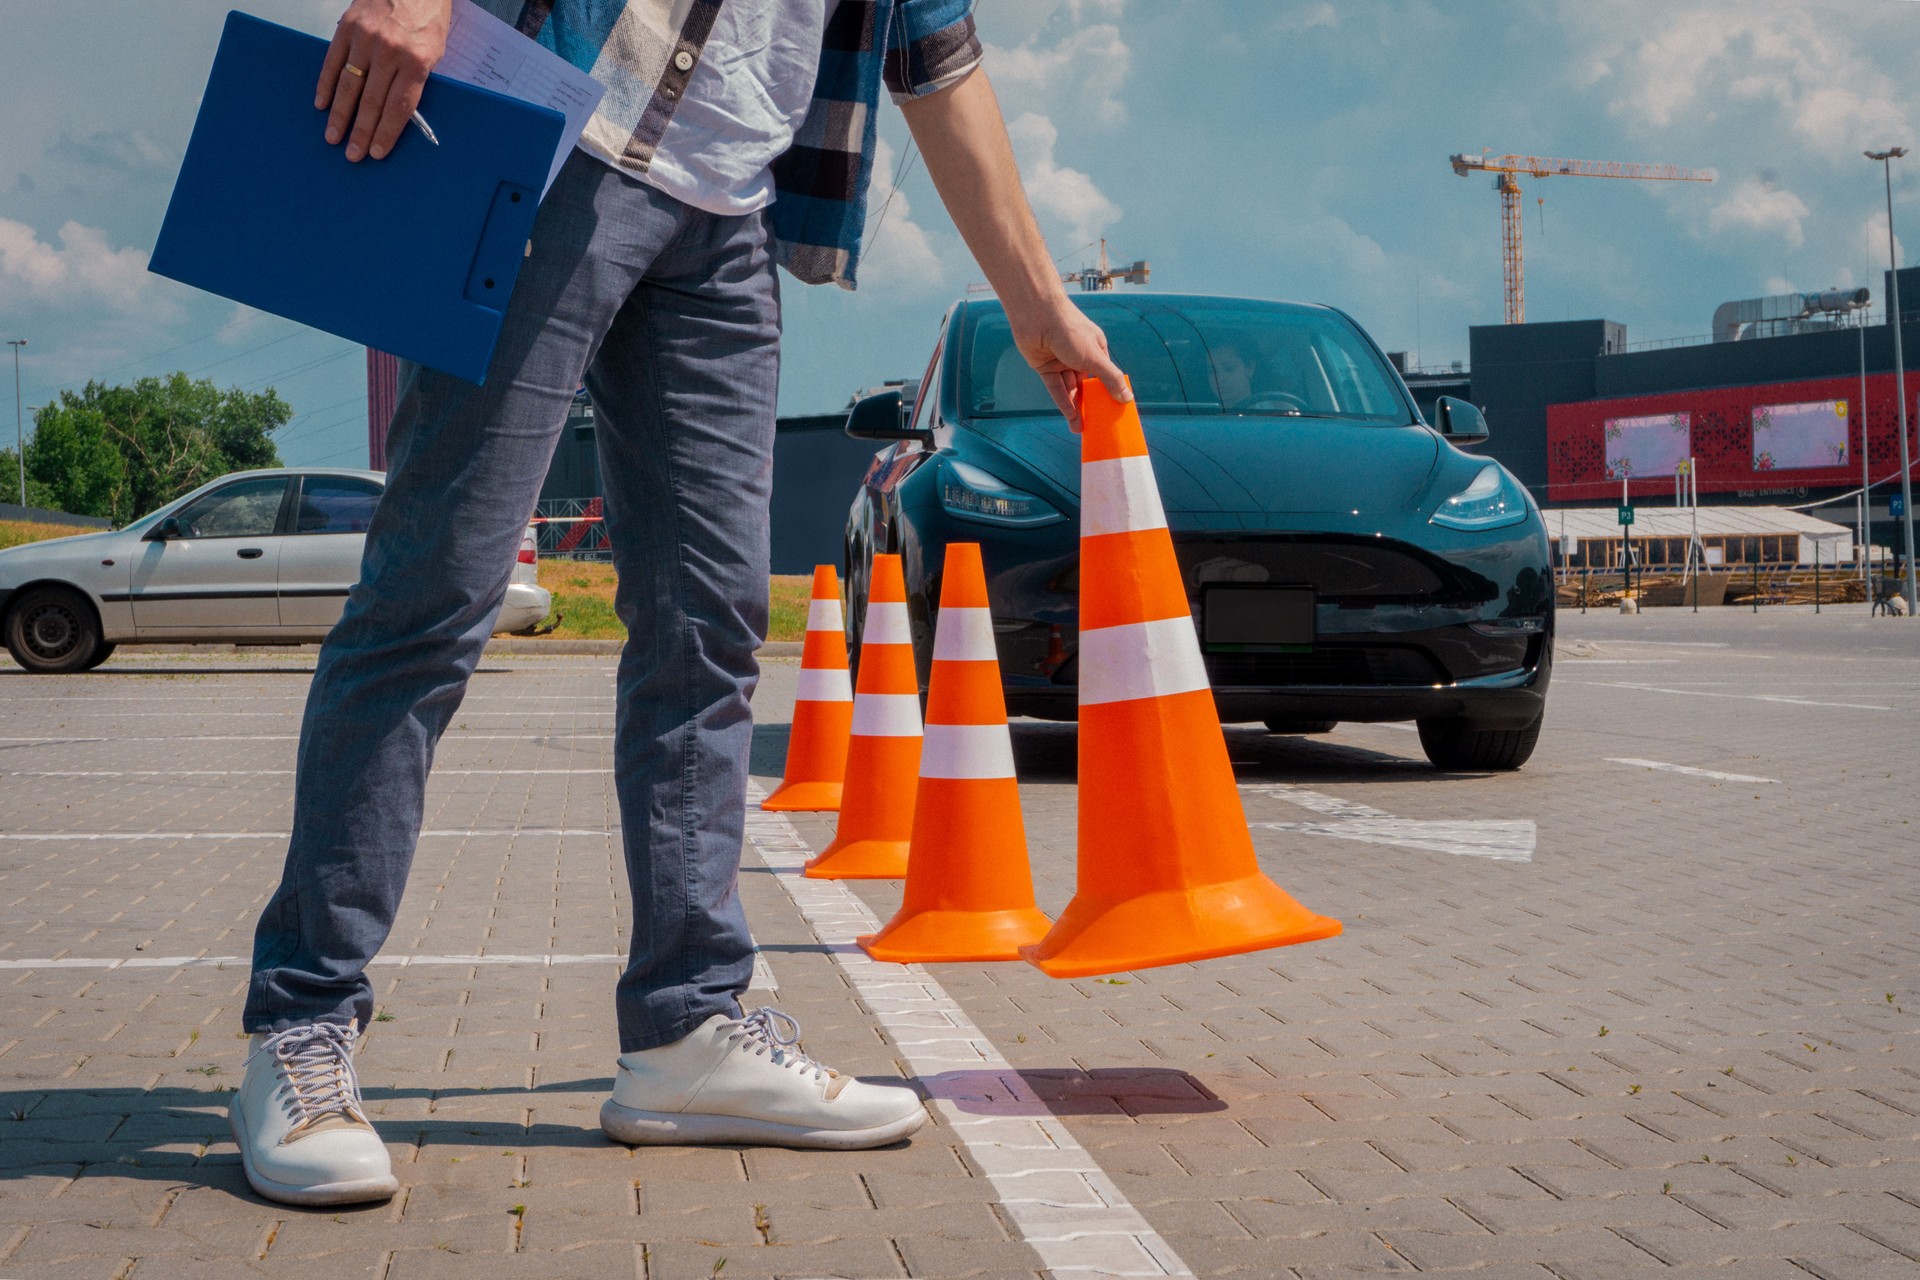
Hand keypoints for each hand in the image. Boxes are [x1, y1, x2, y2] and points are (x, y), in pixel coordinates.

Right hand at [318, 0, 451, 161]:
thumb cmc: (428, 15)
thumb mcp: (435, 50)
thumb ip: (416, 79)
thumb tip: (397, 111)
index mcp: (417, 60)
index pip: (399, 107)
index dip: (387, 133)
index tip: (377, 152)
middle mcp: (390, 51)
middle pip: (372, 102)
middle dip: (361, 132)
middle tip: (353, 154)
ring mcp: (366, 38)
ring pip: (350, 85)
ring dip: (340, 115)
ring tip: (333, 136)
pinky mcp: (348, 26)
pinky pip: (333, 61)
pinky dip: (326, 84)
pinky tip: (322, 103)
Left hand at [1007, 301, 1130, 431]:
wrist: (1037, 315)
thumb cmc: (1070, 330)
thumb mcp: (1095, 357)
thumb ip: (1111, 378)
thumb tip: (1127, 398)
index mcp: (1095, 349)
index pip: (1105, 376)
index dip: (1108, 393)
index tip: (1112, 412)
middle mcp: (1079, 355)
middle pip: (1087, 385)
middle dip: (1090, 405)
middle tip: (1094, 426)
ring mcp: (1061, 361)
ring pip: (1070, 388)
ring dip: (1075, 407)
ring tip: (1079, 428)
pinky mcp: (1045, 366)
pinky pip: (1056, 387)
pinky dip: (1062, 400)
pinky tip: (1069, 415)